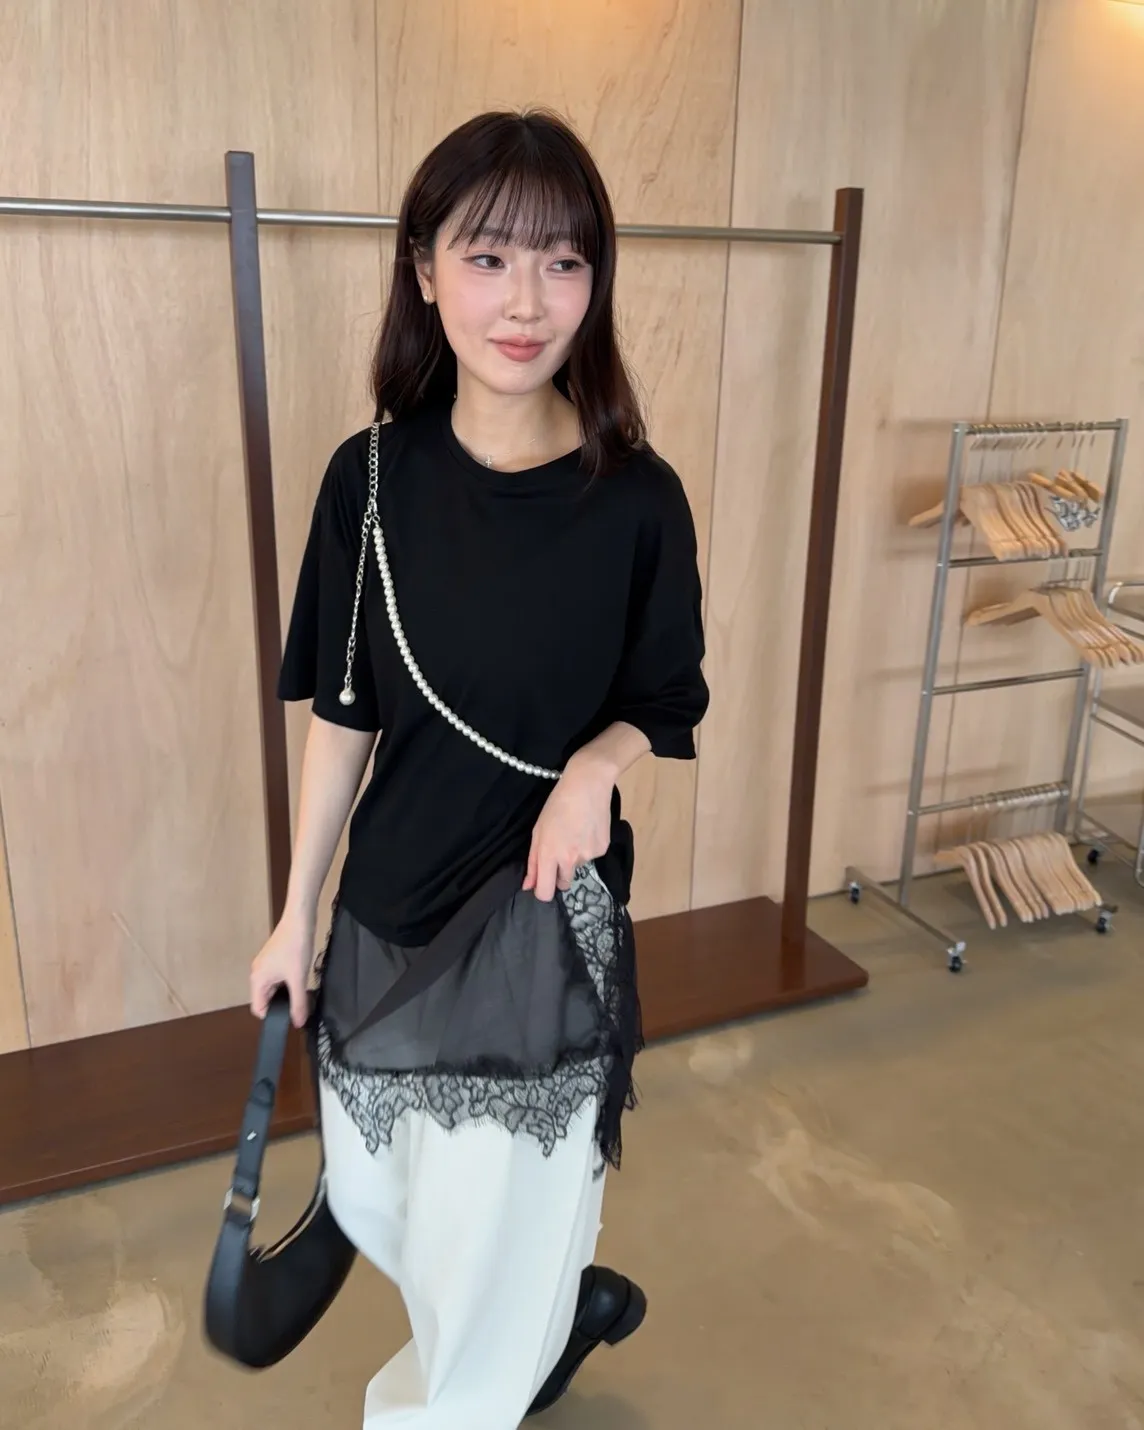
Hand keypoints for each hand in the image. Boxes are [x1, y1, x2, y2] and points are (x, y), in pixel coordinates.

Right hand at [250, 907, 315, 1028]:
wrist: (300, 919)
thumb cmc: (295, 945)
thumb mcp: (298, 978)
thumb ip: (298, 1003)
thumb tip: (298, 1022)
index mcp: (257, 979)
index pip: (259, 1009)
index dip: (273, 1016)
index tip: (289, 1016)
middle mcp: (257, 973)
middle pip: (266, 999)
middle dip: (281, 1003)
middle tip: (298, 1002)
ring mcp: (265, 965)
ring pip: (273, 988)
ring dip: (286, 992)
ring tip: (300, 988)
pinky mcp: (274, 959)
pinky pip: (278, 978)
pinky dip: (288, 981)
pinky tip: (299, 977)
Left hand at [524, 752, 613, 902]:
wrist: (588, 784)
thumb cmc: (557, 804)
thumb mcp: (538, 831)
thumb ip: (533, 862)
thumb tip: (529, 886)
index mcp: (550, 855)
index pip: (545, 892)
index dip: (542, 891)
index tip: (542, 883)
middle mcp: (570, 860)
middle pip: (564, 884)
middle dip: (559, 874)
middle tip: (560, 850)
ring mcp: (589, 856)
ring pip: (578, 867)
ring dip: (574, 857)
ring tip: (575, 832)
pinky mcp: (603, 849)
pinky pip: (591, 856)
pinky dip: (588, 847)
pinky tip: (587, 828)